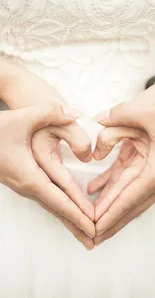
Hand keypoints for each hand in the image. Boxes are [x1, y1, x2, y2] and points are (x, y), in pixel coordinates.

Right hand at [0, 58, 94, 248]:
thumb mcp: (23, 117)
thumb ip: (50, 113)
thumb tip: (75, 114)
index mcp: (31, 176)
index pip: (60, 200)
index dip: (78, 214)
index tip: (93, 227)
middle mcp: (28, 186)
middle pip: (57, 210)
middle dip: (76, 225)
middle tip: (94, 242)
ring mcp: (26, 186)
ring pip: (52, 207)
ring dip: (69, 220)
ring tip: (84, 233)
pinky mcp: (25, 182)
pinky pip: (47, 200)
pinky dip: (61, 209)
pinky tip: (68, 212)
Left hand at [88, 86, 154, 244]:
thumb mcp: (141, 110)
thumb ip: (114, 122)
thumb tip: (96, 138)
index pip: (130, 197)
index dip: (111, 214)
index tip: (95, 228)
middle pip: (130, 203)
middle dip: (110, 220)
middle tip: (91, 235)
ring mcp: (151, 168)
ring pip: (127, 191)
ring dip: (109, 204)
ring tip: (90, 218)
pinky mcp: (145, 159)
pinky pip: (126, 175)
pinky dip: (110, 182)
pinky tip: (94, 188)